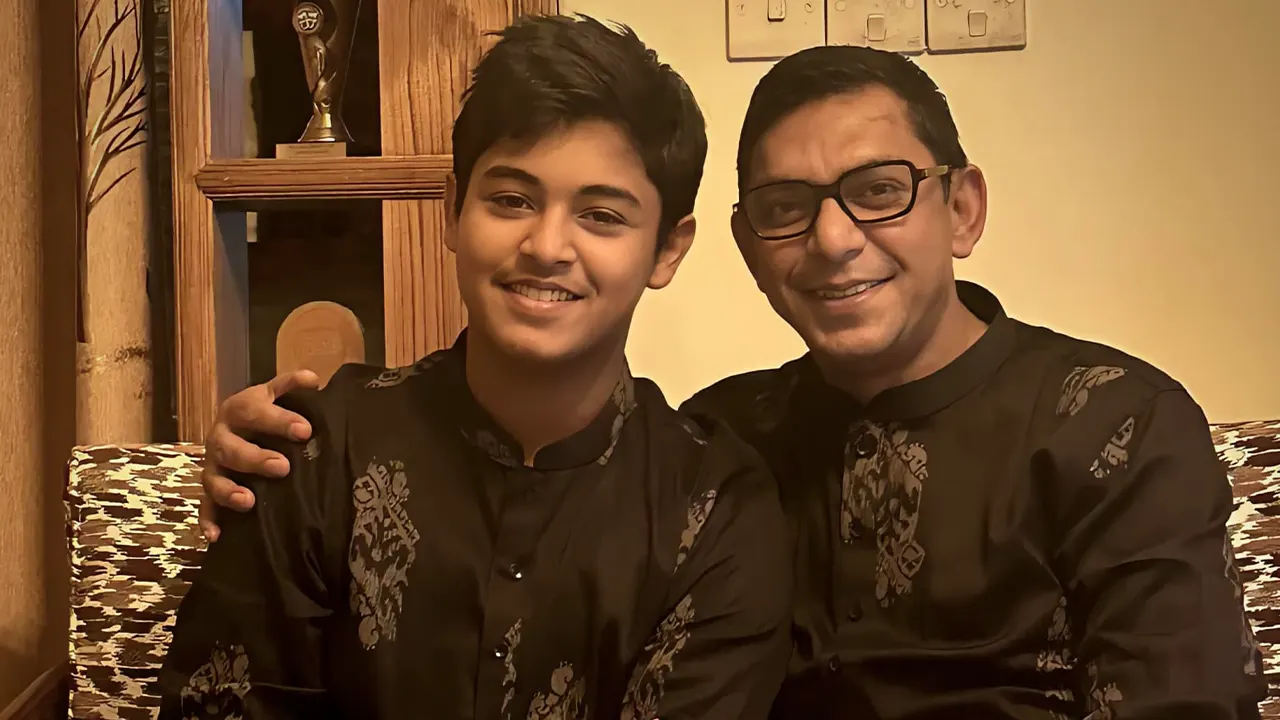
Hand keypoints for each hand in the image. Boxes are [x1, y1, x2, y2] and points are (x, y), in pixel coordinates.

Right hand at [199, 370, 321, 540]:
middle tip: (283, 467)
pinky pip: (204, 507)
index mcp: (238, 410)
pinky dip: (208, 521)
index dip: (279, 421)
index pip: (256, 413)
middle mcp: (221, 437)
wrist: (234, 425)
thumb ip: (290, 386)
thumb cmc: (262, 412)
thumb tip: (313, 379)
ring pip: (213, 479)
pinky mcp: (209, 490)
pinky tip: (216, 536)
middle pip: (231, 448)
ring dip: (229, 491)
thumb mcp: (273, 394)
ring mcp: (213, 465)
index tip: (305, 431)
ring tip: (248, 501)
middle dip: (255, 458)